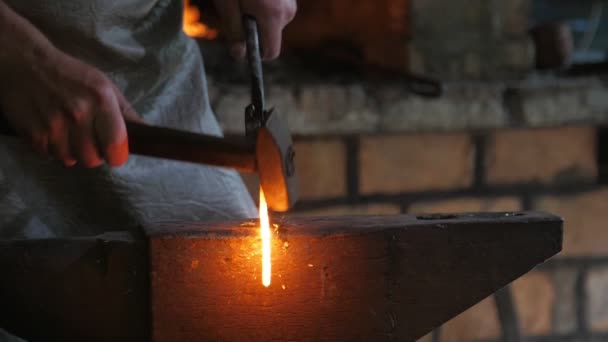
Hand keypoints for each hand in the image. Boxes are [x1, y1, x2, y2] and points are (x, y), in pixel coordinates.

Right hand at [0, 48, 140, 167]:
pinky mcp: (33, 133)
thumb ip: (125, 111)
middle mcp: (79, 114)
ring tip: (69, 133)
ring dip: (72, 152)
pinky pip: (50, 156)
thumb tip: (146, 132)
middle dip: (94, 154)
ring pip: (71, 160)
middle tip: (89, 140)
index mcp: (101, 101)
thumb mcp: (104, 85)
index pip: (116, 147)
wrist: (25, 62)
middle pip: (93, 159)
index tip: (113, 151)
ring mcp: (54, 125)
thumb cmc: (71, 74)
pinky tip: (52, 131)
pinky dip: (53, 149)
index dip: (116, 154)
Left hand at [212, 0, 296, 59]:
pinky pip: (276, 12)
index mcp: (273, 16)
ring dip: (257, 18)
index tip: (241, 44)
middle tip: (236, 10)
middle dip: (253, 31)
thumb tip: (239, 55)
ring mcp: (291, 3)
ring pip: (272, 24)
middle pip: (270, 37)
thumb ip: (233, 32)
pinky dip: (264, 8)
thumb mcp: (227, 4)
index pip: (271, 52)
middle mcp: (287, 12)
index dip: (256, 54)